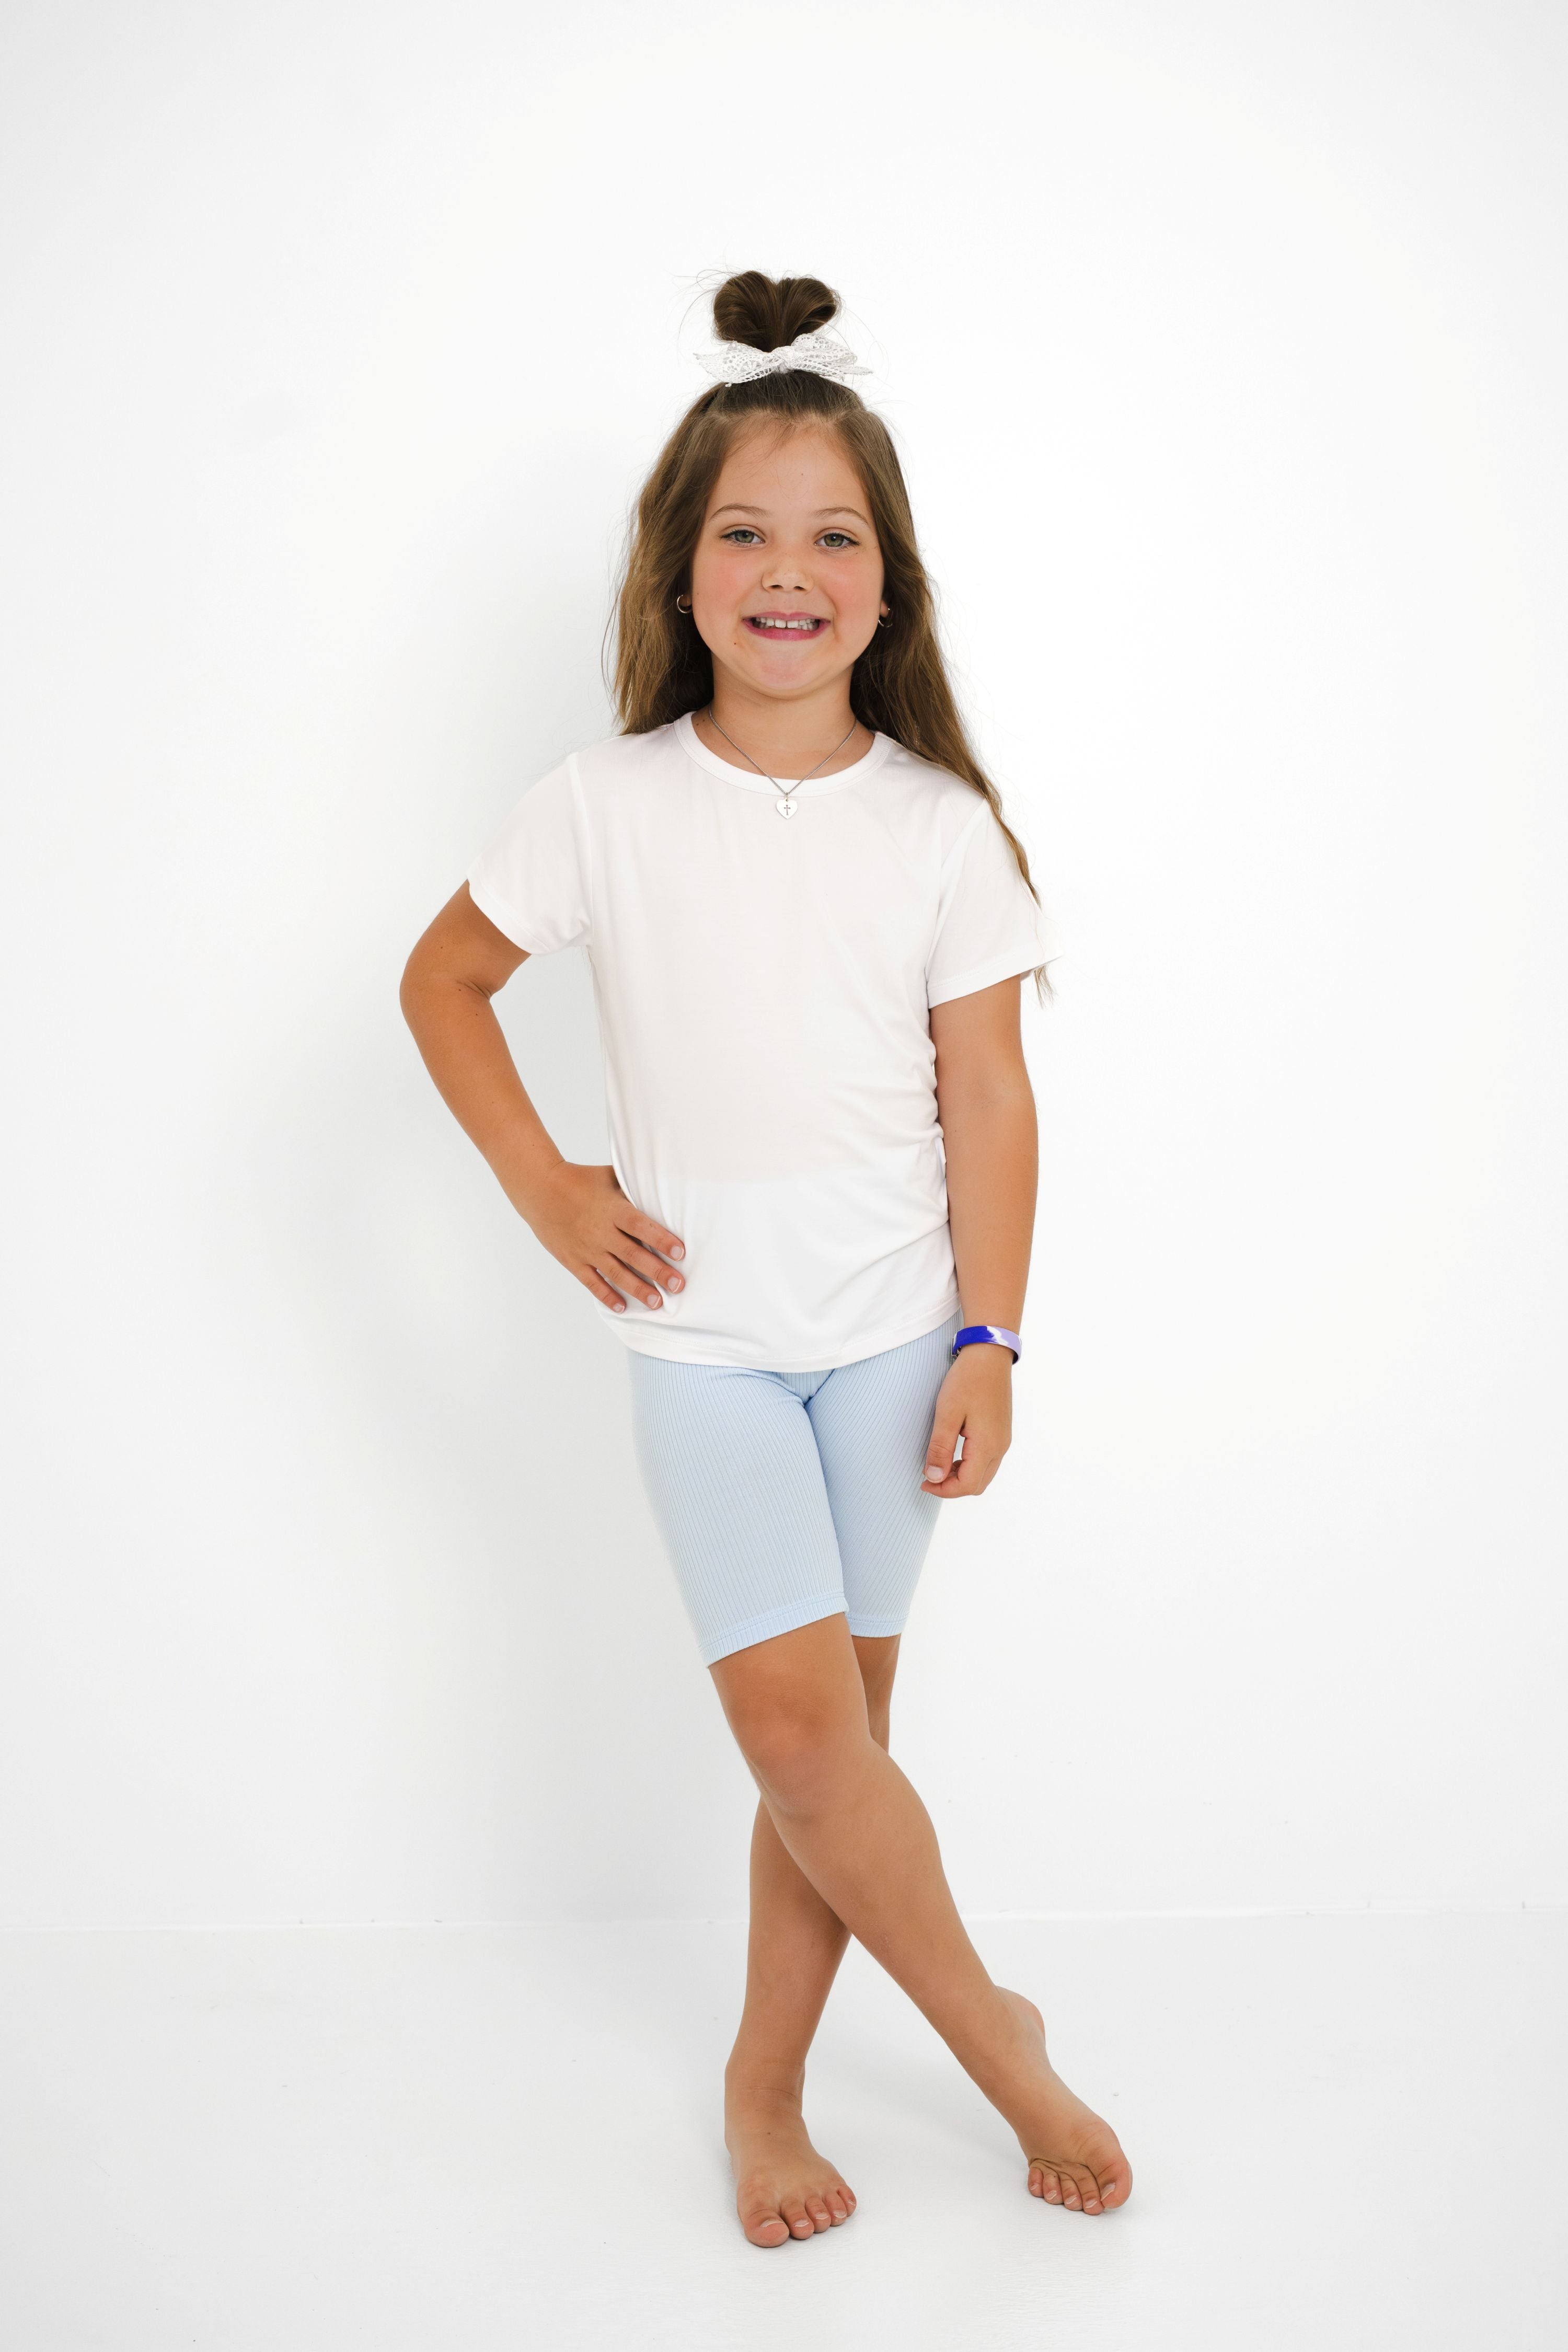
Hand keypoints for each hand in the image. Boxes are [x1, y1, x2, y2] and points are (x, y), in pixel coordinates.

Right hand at [522, 1162, 685, 1313]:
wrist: (539, 1189)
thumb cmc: (579, 1179)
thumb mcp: (608, 1175)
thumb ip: (633, 1185)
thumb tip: (662, 1184)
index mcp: (612, 1209)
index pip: (640, 1226)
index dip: (660, 1239)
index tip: (680, 1252)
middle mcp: (601, 1232)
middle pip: (633, 1255)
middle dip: (657, 1271)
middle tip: (678, 1285)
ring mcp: (586, 1249)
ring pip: (616, 1273)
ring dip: (638, 1289)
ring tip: (657, 1302)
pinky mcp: (573, 1260)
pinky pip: (591, 1282)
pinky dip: (606, 1296)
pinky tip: (622, 1307)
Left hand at [922, 1344, 1013, 1497]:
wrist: (989, 1354)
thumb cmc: (967, 1380)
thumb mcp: (947, 1414)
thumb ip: (940, 1448)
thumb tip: (934, 1478)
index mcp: (987, 1445)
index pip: (966, 1485)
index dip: (943, 1490)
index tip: (923, 1483)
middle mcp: (1000, 1447)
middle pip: (977, 1485)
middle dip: (952, 1487)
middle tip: (929, 1477)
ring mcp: (1003, 1440)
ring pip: (984, 1474)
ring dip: (961, 1477)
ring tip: (938, 1465)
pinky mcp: (1001, 1432)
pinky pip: (988, 1461)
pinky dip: (970, 1466)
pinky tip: (954, 1454)